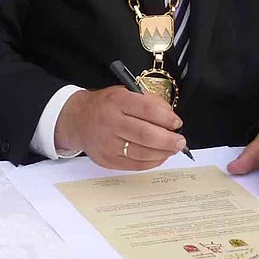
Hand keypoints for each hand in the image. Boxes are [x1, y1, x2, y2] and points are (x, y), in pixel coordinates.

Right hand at [54, 86, 186, 170]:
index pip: (147, 110)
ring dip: (163, 153)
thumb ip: (149, 101)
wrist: (78, 120)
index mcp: (117, 101)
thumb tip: (171, 117)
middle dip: (168, 140)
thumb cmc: (105, 106)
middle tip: (180, 141)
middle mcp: (111, 122)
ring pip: (142, 153)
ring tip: (172, 149)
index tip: (177, 123)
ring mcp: (108, 143)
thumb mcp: (124, 93)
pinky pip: (135, 165)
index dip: (166, 118)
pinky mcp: (107, 160)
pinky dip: (152, 162)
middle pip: (146, 135)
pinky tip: (159, 156)